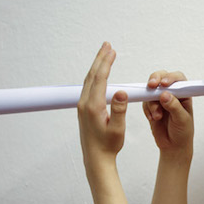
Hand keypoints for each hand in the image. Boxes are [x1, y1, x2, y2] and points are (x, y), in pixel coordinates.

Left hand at [77, 42, 127, 169]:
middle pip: (92, 75)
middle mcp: (85, 103)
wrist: (96, 159)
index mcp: (93, 106)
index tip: (112, 50)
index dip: (106, 63)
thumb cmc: (108, 146)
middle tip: (107, 45)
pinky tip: (100, 74)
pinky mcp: (84, 109)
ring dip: (97, 66)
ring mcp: (82, 106)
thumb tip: (121, 92)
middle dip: (100, 59)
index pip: (99, 78)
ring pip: (89, 80)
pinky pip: (89, 87)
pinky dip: (96, 76)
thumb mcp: (117, 129)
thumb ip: (119, 110)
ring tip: (105, 55)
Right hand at [142, 70, 193, 155]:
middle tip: (151, 86)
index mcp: (184, 94)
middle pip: (161, 77)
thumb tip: (165, 95)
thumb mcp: (182, 119)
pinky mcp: (152, 106)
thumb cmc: (183, 132)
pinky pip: (145, 102)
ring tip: (157, 116)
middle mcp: (172, 93)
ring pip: (151, 91)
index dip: (170, 77)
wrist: (173, 145)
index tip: (164, 84)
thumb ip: (174, 106)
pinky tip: (153, 118)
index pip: (178, 78)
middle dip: (155, 80)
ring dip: (151, 103)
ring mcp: (160, 99)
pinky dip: (147, 110)